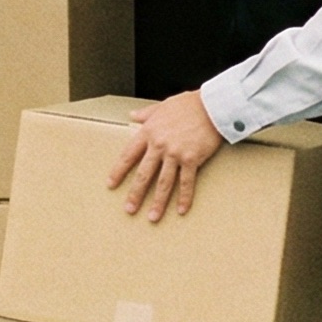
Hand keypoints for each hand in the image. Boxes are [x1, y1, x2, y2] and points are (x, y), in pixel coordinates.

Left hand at [109, 91, 224, 221]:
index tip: (111, 184)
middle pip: (144, 174)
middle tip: (129, 209)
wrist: (211, 106)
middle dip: (135, 194)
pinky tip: (181, 210)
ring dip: (158, 202)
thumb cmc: (188, 104)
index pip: (128, 155)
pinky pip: (186, 182)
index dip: (119, 171)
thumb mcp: (162, 106)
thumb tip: (132, 115)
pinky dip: (184, 197)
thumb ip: (146, 114)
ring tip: (152, 217)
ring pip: (163, 183)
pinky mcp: (192, 159)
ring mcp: (175, 153)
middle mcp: (159, 145)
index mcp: (149, 132)